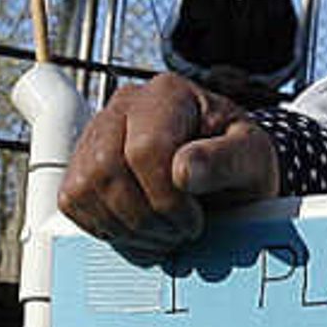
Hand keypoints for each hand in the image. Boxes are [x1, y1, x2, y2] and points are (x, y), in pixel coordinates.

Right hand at [59, 74, 279, 252]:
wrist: (226, 177)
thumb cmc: (239, 163)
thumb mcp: (253, 159)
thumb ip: (227, 161)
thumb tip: (185, 171)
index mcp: (168, 94)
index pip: (146, 149)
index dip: (167, 197)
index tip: (194, 218)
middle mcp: (126, 106)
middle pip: (106, 169)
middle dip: (145, 216)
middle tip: (178, 231)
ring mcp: (98, 133)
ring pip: (83, 189)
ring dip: (125, 226)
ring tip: (162, 232)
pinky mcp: (82, 165)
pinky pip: (72, 202)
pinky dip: (105, 228)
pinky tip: (140, 229)